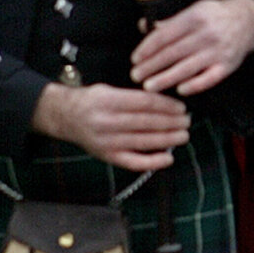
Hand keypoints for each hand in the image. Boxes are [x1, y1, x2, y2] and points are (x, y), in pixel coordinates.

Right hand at [32, 79, 192, 171]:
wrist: (65, 117)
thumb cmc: (92, 101)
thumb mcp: (109, 90)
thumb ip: (133, 97)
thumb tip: (165, 104)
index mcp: (109, 101)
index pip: (146, 103)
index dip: (167, 106)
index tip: (181, 107)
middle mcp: (107, 122)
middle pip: (148, 123)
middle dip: (172, 123)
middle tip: (187, 121)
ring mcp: (108, 142)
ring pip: (144, 142)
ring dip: (168, 140)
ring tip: (183, 136)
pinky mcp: (107, 157)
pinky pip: (134, 162)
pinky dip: (153, 162)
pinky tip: (168, 158)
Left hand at [130, 0, 253, 96]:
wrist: (249, 19)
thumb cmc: (215, 16)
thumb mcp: (194, 10)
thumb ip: (170, 21)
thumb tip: (144, 26)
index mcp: (194, 17)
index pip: (165, 35)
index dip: (148, 48)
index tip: (135, 58)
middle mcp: (206, 34)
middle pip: (173, 53)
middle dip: (151, 66)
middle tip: (136, 75)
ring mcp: (218, 51)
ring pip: (187, 68)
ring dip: (166, 78)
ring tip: (149, 86)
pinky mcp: (227, 66)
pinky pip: (209, 78)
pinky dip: (194, 85)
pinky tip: (180, 90)